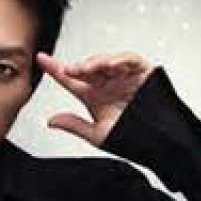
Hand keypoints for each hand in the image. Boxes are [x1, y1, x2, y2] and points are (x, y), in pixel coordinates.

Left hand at [36, 51, 156, 146]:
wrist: (159, 142)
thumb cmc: (131, 138)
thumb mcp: (98, 134)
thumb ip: (74, 125)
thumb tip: (51, 121)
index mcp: (94, 97)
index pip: (71, 81)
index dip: (55, 69)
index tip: (41, 59)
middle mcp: (107, 85)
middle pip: (87, 68)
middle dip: (78, 67)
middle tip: (71, 70)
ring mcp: (124, 77)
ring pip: (106, 61)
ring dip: (95, 62)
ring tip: (88, 70)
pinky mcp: (142, 72)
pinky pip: (130, 60)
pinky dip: (120, 59)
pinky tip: (111, 65)